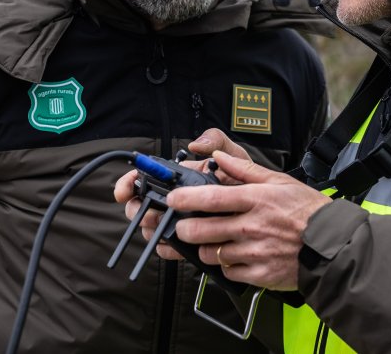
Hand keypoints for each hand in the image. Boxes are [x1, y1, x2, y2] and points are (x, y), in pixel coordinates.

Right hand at [112, 128, 254, 259]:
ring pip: (153, 226)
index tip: (124, 191)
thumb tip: (198, 144)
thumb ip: (217, 141)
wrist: (266, 208)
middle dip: (137, 209)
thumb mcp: (236, 154)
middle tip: (145, 213)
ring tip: (159, 228)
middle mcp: (177, 198)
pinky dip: (166, 248)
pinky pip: (171, 247)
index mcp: (181, 176)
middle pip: (142, 204)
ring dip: (151, 228)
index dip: (129, 183)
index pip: (145, 176)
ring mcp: (182, 220)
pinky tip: (170, 247)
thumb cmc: (248, 179)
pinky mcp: (191, 241)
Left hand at [168, 151, 330, 290]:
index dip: (184, 199)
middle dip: (184, 228)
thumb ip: (244, 169)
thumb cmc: (307, 210)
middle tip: (184, 226)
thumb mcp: (279, 181)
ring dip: (205, 248)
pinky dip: (225, 265)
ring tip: (212, 241)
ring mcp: (253, 252)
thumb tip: (219, 157)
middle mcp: (251, 226)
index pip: (210, 197)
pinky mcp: (258, 274)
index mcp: (254, 199)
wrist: (332, 244)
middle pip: (201, 229)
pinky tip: (233, 256)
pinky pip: (228, 271)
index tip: (173, 200)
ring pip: (210, 253)